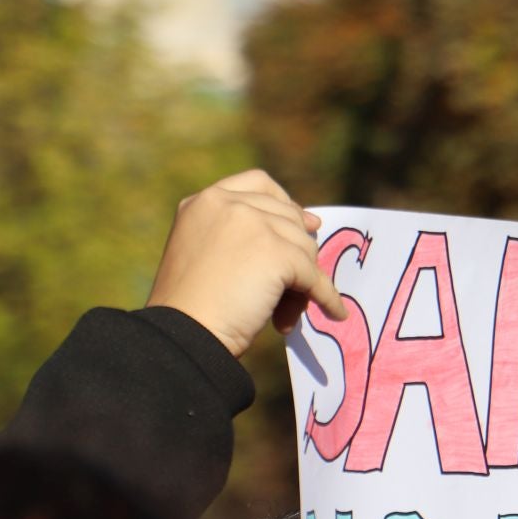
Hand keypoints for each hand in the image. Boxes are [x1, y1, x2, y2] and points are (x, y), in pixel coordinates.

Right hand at [145, 169, 347, 357]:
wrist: (183, 334)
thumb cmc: (193, 307)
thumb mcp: (210, 254)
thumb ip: (247, 234)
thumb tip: (312, 222)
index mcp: (205, 202)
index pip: (258, 184)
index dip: (285, 204)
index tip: (305, 225)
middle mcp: (227, 203)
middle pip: (289, 218)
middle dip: (295, 254)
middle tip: (291, 289)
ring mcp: (252, 223)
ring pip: (304, 248)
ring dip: (303, 282)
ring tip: (284, 313)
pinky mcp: (275, 252)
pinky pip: (314, 276)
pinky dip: (326, 296)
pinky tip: (334, 313)